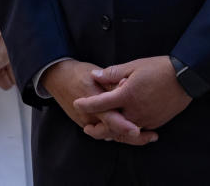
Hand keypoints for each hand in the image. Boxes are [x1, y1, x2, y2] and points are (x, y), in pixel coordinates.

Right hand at [41, 59, 155, 144]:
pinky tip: (130, 133)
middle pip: (111, 131)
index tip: (137, 130)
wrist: (58, 77)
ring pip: (109, 135)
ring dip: (127, 136)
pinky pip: (103, 133)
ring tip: (147, 136)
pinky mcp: (85, 124)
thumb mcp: (95, 73)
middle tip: (152, 136)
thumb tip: (126, 84)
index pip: (109, 117)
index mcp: (91, 100)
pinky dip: (117, 134)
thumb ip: (111, 81)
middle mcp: (88, 114)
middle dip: (132, 137)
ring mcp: (85, 121)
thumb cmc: (79, 72)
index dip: (123, 125)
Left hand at [75, 56, 188, 136]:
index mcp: (127, 95)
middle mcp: (135, 111)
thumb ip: (112, 73)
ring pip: (125, 132)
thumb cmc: (158, 69)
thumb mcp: (133, 66)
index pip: (101, 103)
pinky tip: (123, 129)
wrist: (185, 78)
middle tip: (87, 129)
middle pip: (111, 126)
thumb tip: (95, 76)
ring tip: (103, 132)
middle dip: (98, 130)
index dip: (86, 105)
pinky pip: (138, 131)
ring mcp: (147, 119)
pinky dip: (128, 132)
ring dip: (113, 133)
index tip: (77, 104)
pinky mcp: (156, 123)